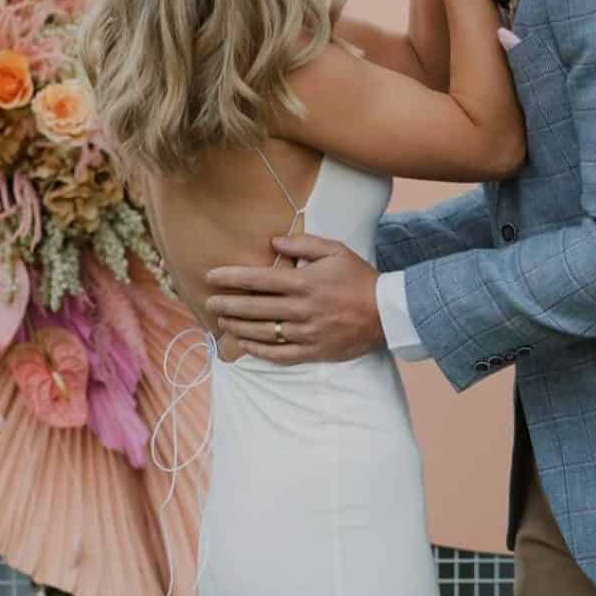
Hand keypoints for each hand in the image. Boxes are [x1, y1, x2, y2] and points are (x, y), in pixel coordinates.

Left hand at [204, 234, 381, 365]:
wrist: (387, 313)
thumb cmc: (360, 278)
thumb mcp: (336, 251)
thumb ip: (303, 244)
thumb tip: (273, 241)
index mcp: (304, 282)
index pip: (258, 279)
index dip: (231, 278)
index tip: (211, 277)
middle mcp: (301, 309)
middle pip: (253, 308)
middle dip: (226, 304)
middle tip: (208, 302)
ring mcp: (306, 333)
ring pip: (262, 332)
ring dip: (238, 327)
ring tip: (222, 321)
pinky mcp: (313, 351)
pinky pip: (279, 354)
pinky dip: (258, 350)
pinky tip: (244, 344)